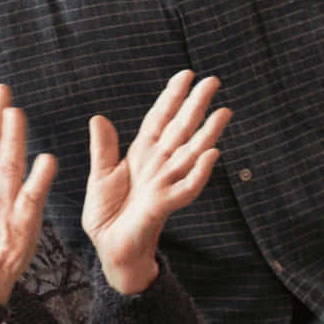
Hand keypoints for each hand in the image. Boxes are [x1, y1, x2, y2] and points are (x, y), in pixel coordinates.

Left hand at [82, 70, 231, 294]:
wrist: (108, 249)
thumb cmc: (107, 215)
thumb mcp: (100, 176)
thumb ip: (103, 148)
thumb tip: (99, 117)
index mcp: (142, 155)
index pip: (160, 120)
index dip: (171, 97)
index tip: (185, 74)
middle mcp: (158, 165)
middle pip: (181, 129)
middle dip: (196, 105)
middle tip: (213, 80)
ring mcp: (164, 184)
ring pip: (191, 154)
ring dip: (208, 133)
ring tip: (224, 111)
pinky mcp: (164, 206)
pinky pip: (186, 188)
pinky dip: (199, 173)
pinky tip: (211, 155)